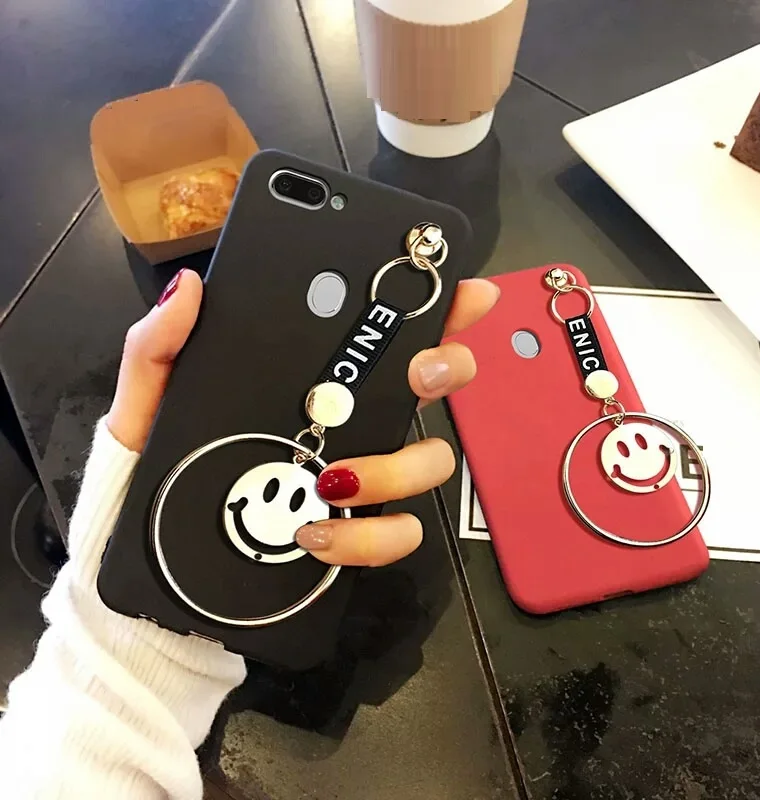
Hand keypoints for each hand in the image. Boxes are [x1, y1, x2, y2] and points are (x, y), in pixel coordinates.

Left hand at [107, 268, 498, 566]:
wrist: (153, 547)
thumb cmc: (158, 461)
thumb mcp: (150, 396)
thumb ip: (160, 342)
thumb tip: (193, 287)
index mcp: (315, 376)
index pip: (386, 333)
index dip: (439, 307)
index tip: (467, 291)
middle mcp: (352, 420)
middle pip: (434, 388)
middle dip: (445, 371)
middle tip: (419, 373)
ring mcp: (361, 478)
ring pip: (429, 462)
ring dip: (396, 468)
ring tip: (330, 479)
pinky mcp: (355, 534)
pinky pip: (397, 534)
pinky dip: (368, 538)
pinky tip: (317, 532)